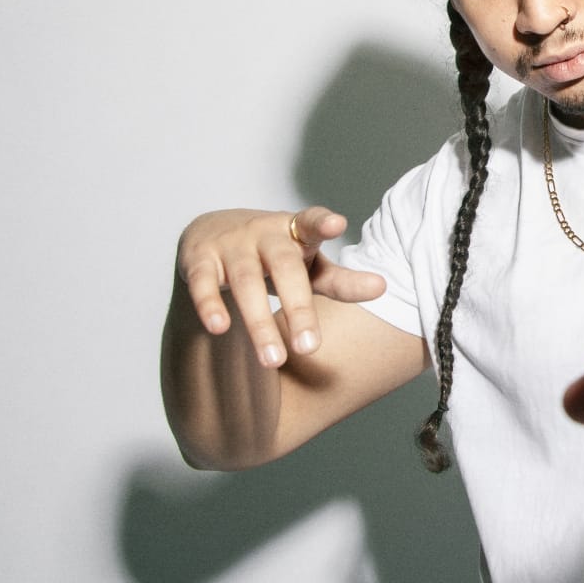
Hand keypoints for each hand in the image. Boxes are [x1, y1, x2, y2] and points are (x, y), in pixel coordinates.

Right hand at [176, 207, 386, 367]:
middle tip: (309, 348)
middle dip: (298, 307)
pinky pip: (204, 283)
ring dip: (259, 321)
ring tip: (273, 360)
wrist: (213, 233)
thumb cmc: (274, 255)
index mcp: (295, 232)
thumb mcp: (309, 266)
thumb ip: (342, 281)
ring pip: (245, 281)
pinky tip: (219, 327)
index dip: (322, 222)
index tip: (337, 224)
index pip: (311, 222)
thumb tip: (383, 287)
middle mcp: (264, 234)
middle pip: (284, 267)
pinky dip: (210, 304)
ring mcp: (231, 245)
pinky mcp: (200, 259)